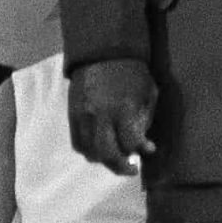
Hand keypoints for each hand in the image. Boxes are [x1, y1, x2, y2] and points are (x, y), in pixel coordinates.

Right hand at [66, 56, 157, 175]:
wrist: (103, 53)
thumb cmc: (132, 72)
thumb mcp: (148, 91)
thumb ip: (145, 118)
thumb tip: (143, 145)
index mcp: (124, 108)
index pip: (130, 142)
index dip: (141, 150)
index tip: (149, 150)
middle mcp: (101, 116)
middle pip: (107, 154)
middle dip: (120, 166)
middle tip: (131, 169)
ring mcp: (83, 117)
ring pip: (90, 152)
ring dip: (105, 159)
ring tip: (116, 157)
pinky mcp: (72, 116)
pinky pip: (78, 143)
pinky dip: (89, 151)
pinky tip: (100, 147)